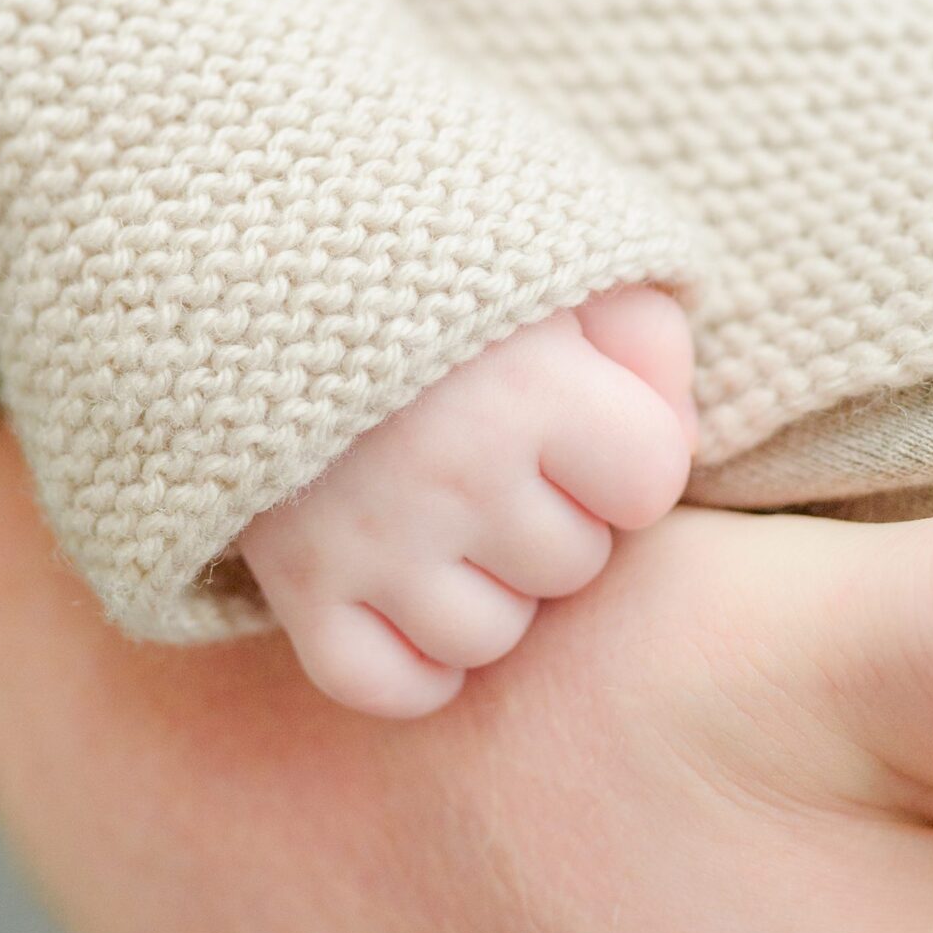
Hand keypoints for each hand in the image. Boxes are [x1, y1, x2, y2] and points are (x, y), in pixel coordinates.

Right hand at [239, 289, 697, 715]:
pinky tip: (412, 592)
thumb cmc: (434, 253)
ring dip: (488, 584)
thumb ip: (649, 339)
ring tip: (452, 510)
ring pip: (491, 636)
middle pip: (575, 564)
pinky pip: (389, 687)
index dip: (627, 451)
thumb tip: (678, 450)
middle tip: (502, 449)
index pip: (649, 484)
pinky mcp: (298, 584)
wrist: (254, 245)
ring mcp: (369, 540)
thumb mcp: (561, 254)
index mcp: (530, 387)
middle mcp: (451, 475)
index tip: (580, 408)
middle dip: (556, 512)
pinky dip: (411, 661)